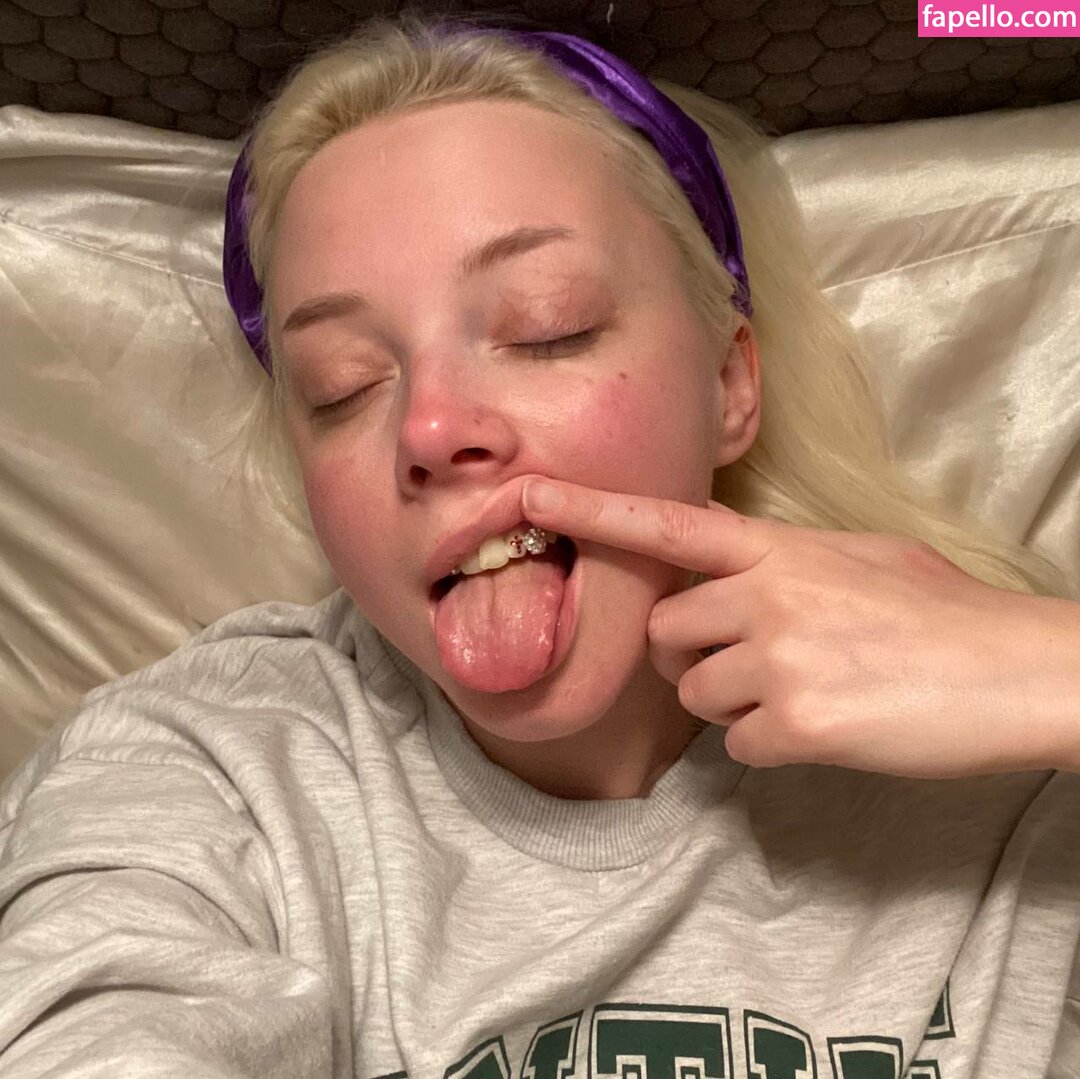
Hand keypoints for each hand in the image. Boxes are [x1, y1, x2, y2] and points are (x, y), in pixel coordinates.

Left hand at [522, 477, 1079, 777]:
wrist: (1015, 670)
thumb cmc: (945, 612)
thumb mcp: (864, 558)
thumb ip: (786, 563)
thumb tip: (742, 582)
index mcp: (779, 549)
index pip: (667, 525)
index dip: (593, 510)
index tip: (528, 497)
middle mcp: (764, 595)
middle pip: (665, 632)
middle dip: (692, 652)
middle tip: (758, 660)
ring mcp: (775, 659)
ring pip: (695, 694)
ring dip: (736, 702)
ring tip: (809, 690)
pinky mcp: (793, 724)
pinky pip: (736, 745)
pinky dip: (771, 745)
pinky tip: (827, 726)